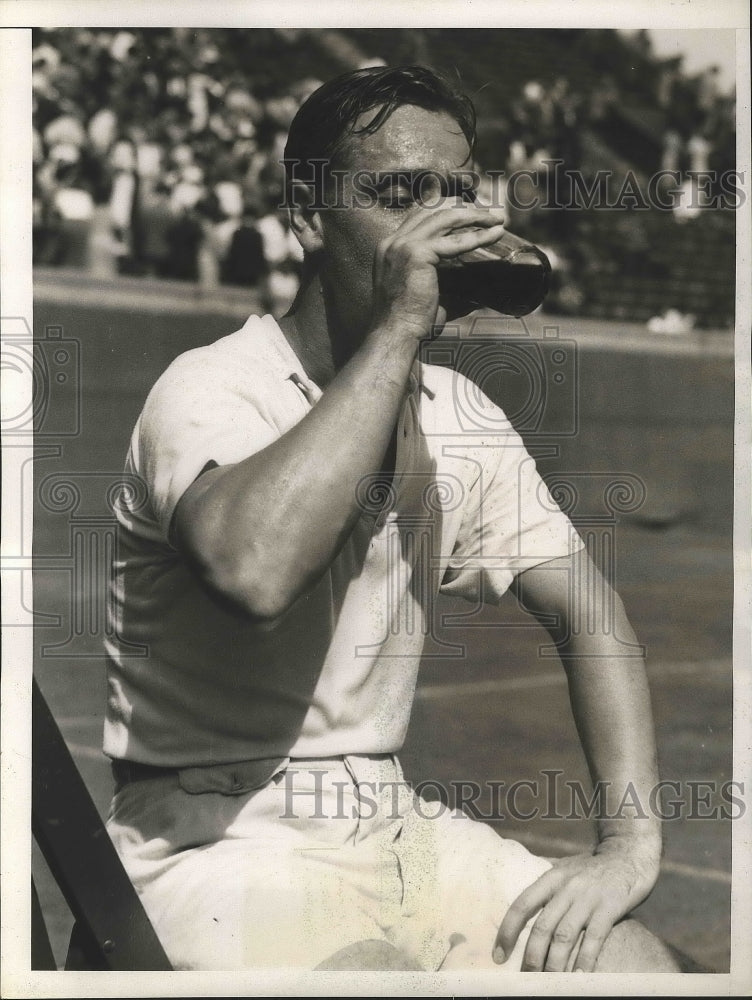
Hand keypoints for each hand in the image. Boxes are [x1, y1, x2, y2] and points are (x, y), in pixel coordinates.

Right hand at [371, 203, 504, 341]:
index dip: (446, 210)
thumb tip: (478, 292)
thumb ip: (448, 285)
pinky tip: (494, 234)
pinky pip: (454, 241)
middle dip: (464, 208)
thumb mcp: (428, 295)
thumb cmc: (411, 324)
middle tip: (490, 213)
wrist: (396, 335)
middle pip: (432, 209)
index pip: (420, 216)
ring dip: (474, 216)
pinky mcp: (416, 254)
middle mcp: (394, 242)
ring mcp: (403, 246)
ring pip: (444, 218)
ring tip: (497, 219)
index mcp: (390, 249)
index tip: (471, 213)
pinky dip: (477, 236)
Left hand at [494, 836, 660, 971]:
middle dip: (531, 956)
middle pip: (542, 927)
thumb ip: (547, 886)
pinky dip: (584, 960)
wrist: (628, 856)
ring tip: (549, 983)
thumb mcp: (565, 868)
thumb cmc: (592, 867)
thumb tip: (523, 910)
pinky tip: (579, 978)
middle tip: (526, 978)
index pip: (522, 905)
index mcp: (551, 877)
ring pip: (564, 936)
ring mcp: (588, 898)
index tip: (498, 955)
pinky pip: (594, 938)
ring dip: (554, 964)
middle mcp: (567, 887)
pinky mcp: (610, 908)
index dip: (508, 931)